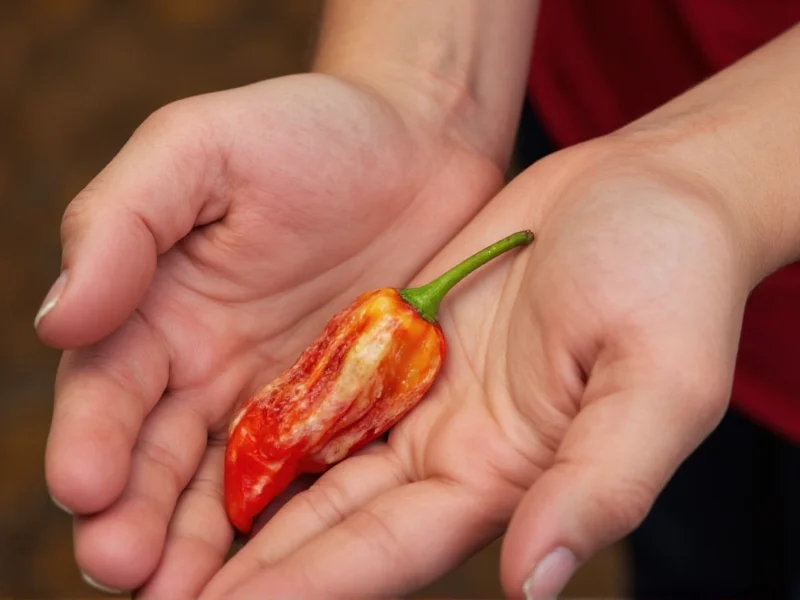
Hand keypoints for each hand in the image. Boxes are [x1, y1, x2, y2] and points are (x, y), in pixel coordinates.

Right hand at [37, 72, 502, 595]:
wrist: (417, 141)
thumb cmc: (305, 131)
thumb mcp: (198, 150)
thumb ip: (120, 224)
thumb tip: (59, 319)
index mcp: (162, 312)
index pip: (109, 392)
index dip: (92, 441)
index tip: (86, 488)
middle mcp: (213, 371)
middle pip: (160, 463)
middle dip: (137, 520)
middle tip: (127, 573)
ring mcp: (285, 399)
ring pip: (230, 489)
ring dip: (204, 546)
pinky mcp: (354, 411)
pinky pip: (319, 477)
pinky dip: (295, 525)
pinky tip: (286, 567)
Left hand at [198, 137, 750, 599]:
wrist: (649, 193)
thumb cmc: (674, 275)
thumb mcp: (661, 377)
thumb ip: (604, 482)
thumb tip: (534, 585)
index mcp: (506, 476)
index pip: (387, 550)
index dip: (303, 587)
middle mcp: (452, 453)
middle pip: (331, 527)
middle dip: (245, 568)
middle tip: (142, 587)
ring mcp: (422, 397)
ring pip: (311, 464)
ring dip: (233, 504)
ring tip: (146, 535)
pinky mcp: (402, 343)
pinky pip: (320, 389)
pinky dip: (263, 418)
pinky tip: (198, 438)